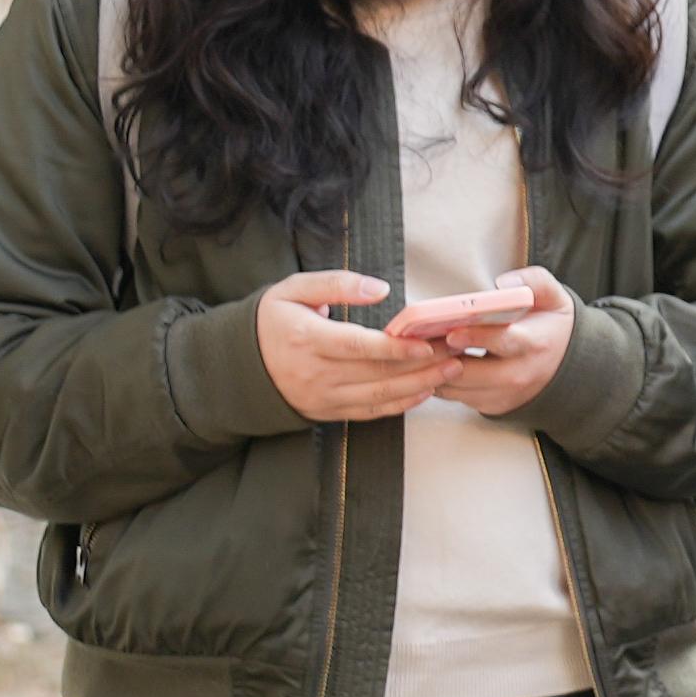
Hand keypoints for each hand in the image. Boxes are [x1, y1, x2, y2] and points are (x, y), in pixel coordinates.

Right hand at [252, 270, 456, 424]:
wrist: (237, 364)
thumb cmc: (272, 319)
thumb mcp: (294, 289)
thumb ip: (336, 283)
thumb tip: (380, 289)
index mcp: (305, 339)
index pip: (357, 347)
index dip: (394, 349)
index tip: (427, 343)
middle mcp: (314, 373)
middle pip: (376, 374)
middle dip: (422, 364)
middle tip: (457, 350)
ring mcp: (321, 397)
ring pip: (378, 396)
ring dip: (420, 385)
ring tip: (452, 369)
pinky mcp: (327, 411)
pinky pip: (369, 412)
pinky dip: (401, 405)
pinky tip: (426, 390)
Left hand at [404, 271, 573, 420]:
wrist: (570, 367)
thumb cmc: (552, 327)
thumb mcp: (553, 297)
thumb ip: (532, 281)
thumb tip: (501, 284)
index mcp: (533, 344)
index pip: (503, 342)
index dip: (475, 337)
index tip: (452, 331)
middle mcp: (519, 375)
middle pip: (469, 373)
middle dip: (440, 357)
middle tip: (419, 341)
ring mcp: (504, 394)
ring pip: (456, 388)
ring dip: (435, 370)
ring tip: (421, 350)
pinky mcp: (492, 406)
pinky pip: (455, 397)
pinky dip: (441, 380)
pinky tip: (435, 362)